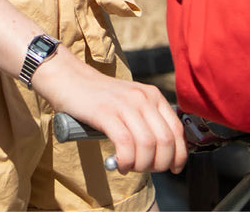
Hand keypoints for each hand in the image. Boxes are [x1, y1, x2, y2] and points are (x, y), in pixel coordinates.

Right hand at [31, 49, 186, 174]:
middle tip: (146, 169)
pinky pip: (126, 144)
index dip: (179, 155)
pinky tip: (120, 164)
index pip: (177, 130)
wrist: (70, 79)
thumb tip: (164, 153)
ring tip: (130, 167)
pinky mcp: (105, 112)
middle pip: (166, 141)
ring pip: (147, 145)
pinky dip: (127, 161)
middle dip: (160, 164)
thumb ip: (147, 120)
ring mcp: (124, 104)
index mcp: (152, 95)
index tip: (173, 168)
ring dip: (141, 165)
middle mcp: (142, 97)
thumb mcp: (131, 103)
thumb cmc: (99, 97)